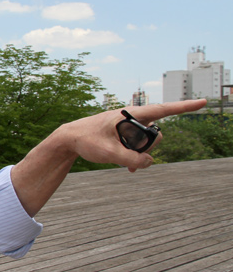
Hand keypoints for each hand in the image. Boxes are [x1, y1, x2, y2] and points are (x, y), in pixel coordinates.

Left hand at [11, 99, 206, 215]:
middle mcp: (132, 117)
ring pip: (146, 142)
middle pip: (155, 135)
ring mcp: (128, 125)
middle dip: (147, 148)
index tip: (203, 102)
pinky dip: (136, 156)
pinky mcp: (123, 133)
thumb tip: (149, 162)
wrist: (68, 139)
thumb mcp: (108, 153)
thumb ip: (131, 159)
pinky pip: (139, 145)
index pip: (163, 110)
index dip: (184, 107)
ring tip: (123, 163)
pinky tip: (129, 169)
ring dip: (140, 154)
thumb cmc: (86, 141)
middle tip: (125, 155)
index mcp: (130, 115)